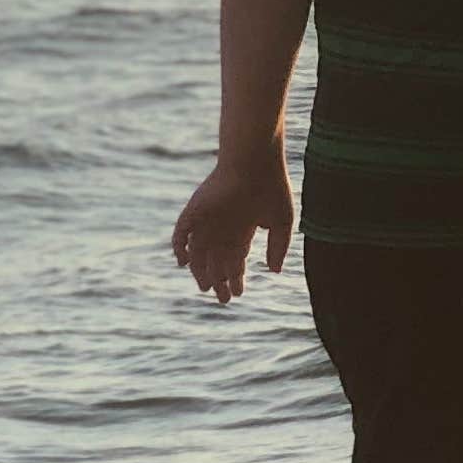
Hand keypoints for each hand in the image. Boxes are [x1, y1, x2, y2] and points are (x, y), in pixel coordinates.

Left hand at [169, 151, 293, 302]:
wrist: (255, 163)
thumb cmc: (272, 189)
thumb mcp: (282, 223)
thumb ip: (279, 247)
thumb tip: (274, 272)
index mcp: (242, 229)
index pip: (235, 259)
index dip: (236, 277)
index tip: (237, 294)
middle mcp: (223, 228)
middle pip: (216, 260)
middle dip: (219, 280)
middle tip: (221, 299)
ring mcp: (207, 220)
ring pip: (199, 253)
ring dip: (200, 271)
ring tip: (206, 287)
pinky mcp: (194, 212)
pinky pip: (182, 234)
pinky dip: (180, 248)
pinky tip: (184, 263)